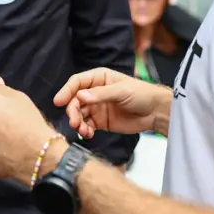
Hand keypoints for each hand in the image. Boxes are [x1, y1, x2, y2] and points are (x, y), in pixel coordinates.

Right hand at [54, 68, 168, 137]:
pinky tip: (88, 134)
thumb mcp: (121, 91)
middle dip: (72, 111)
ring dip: (78, 122)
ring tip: (83, 131)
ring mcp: (97, 107)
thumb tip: (80, 97)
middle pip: (75, 100)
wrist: (155, 112)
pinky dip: (85, 130)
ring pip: (79, 114)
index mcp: (98, 78)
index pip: (77, 82)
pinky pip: (87, 125)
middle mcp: (94, 92)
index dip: (66, 91)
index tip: (58, 101)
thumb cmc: (141, 94)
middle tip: (75, 123)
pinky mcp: (101, 121)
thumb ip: (101, 94)